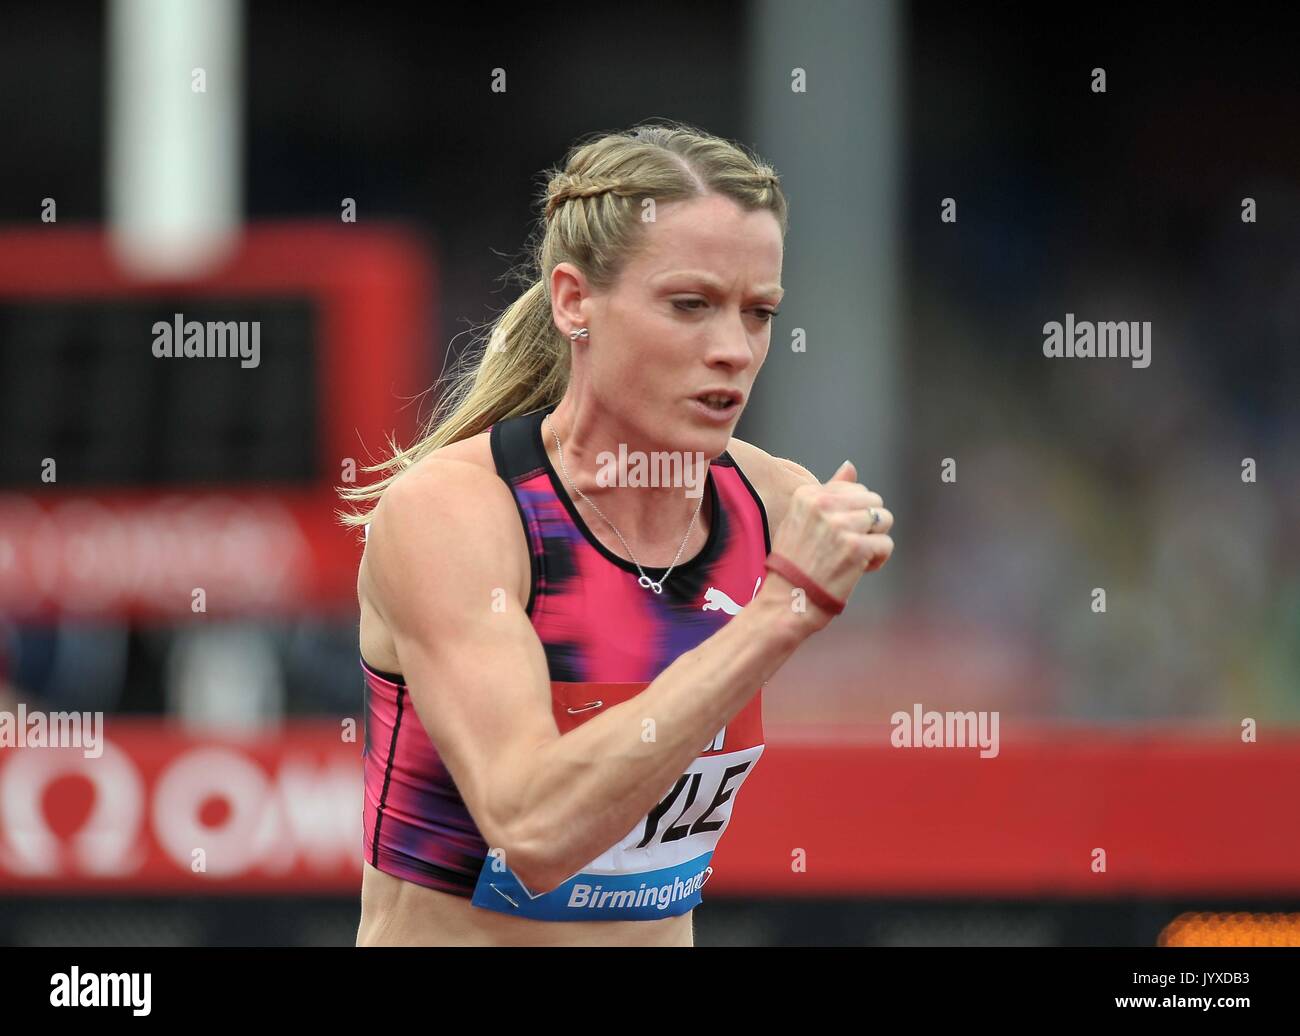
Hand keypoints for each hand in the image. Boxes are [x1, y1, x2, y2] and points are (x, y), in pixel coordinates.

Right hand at [764, 460, 893, 629]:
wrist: (787, 601)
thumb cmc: (795, 563)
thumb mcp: (803, 519)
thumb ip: (829, 491)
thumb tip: (850, 466)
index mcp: (808, 494)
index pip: (853, 489)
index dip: (851, 514)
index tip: (836, 534)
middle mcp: (823, 505)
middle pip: (873, 501)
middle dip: (867, 524)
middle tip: (848, 546)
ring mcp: (840, 526)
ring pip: (884, 520)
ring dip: (874, 540)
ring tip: (855, 556)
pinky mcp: (855, 547)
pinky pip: (886, 544)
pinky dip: (878, 559)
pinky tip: (859, 569)